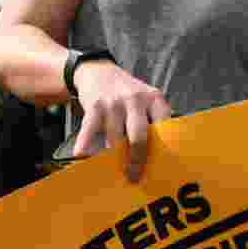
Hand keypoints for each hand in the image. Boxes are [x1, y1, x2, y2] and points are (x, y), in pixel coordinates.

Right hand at [72, 60, 171, 181]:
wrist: (98, 71)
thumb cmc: (127, 95)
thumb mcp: (147, 99)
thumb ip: (154, 121)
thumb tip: (160, 155)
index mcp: (155, 99)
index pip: (165, 126)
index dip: (164, 148)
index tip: (162, 167)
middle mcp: (136, 99)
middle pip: (139, 137)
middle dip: (137, 160)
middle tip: (134, 177)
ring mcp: (114, 103)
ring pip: (115, 139)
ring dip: (113, 158)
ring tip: (114, 173)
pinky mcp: (95, 106)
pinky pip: (90, 131)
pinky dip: (86, 146)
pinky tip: (83, 157)